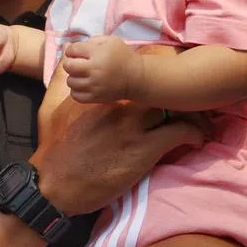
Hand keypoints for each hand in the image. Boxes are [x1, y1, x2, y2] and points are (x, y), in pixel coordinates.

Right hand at [32, 63, 202, 215]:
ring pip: (172, 106)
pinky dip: (193, 134)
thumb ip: (59, 83)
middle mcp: (117, 104)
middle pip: (158, 87)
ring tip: (198, 119)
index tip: (161, 82)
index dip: (151, 75)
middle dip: (173, 91)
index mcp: (98, 94)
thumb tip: (65, 61)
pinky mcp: (145, 149)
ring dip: (188, 112)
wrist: (55, 184)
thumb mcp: (49, 109)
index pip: (134, 73)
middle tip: (186, 99)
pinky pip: (181, 131)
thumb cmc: (52, 149)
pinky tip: (196, 139)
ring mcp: (132, 126)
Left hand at [61, 36, 137, 103]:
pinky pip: (75, 95)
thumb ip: (91, 40)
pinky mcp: (95, 98)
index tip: (78, 52)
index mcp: (98, 54)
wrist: (137, 78)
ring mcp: (94, 86)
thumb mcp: (110, 41)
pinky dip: (77, 90)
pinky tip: (84, 85)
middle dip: (70, 63)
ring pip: (70, 82)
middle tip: (78, 63)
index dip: (72, 50)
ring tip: (83, 75)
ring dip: (74, 77)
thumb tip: (69, 46)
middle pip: (68, 66)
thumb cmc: (122, 56)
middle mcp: (94, 70)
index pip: (73, 50)